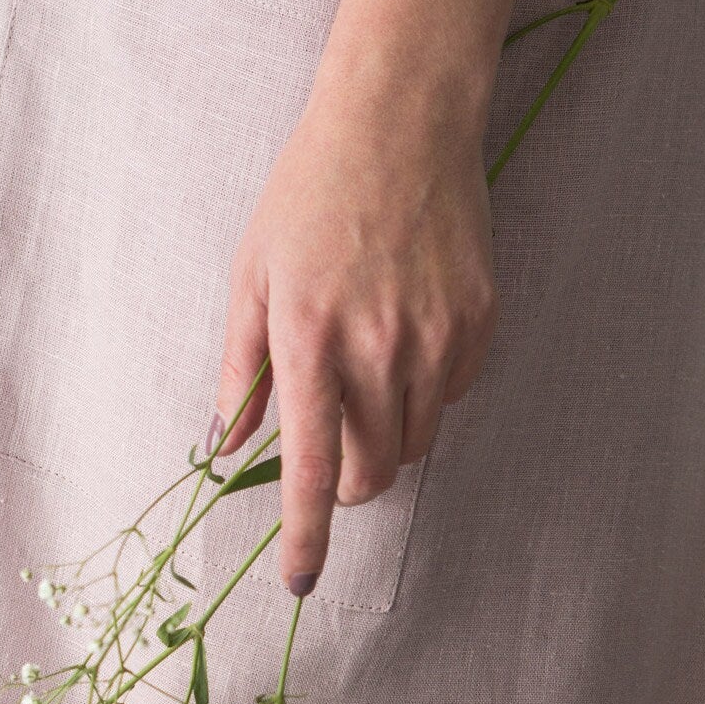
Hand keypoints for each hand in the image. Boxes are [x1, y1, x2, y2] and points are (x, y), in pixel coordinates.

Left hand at [209, 66, 497, 594]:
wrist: (400, 122)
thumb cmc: (310, 195)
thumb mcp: (252, 276)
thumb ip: (241, 369)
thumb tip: (224, 446)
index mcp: (311, 341)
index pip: (313, 467)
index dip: (307, 535)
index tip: (302, 581)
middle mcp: (379, 348)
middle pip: (375, 472)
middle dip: (351, 483)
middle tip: (332, 449)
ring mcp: (437, 336)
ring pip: (415, 439)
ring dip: (387, 432)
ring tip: (366, 367)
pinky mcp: (480, 321)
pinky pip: (451, 394)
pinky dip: (425, 390)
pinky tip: (405, 332)